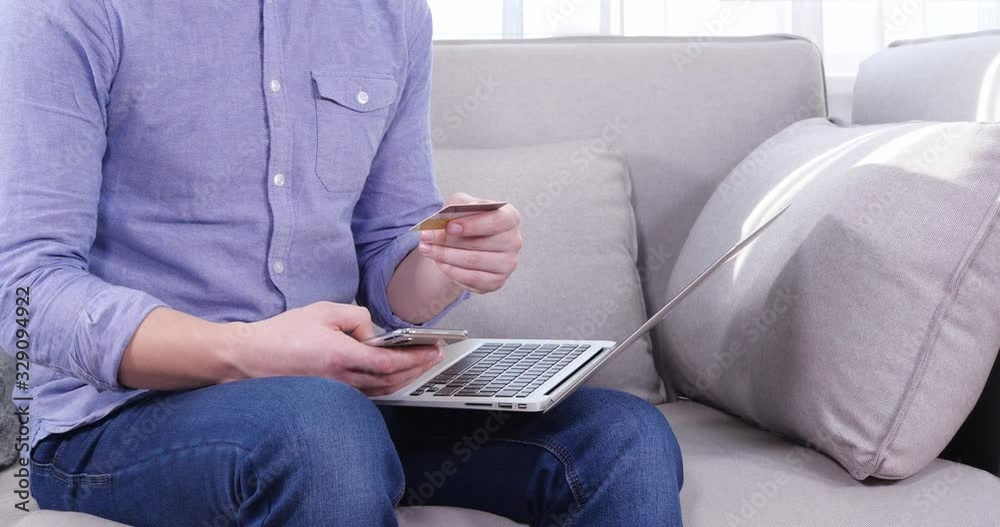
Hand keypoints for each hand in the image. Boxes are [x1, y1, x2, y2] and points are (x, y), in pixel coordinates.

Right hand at [236, 302, 444, 395]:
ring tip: (419, 363)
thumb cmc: (282, 334)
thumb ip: (356, 317)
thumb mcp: (322, 311)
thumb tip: (374, 331)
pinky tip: (393, 374)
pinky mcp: (330, 395)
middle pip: (392, 379)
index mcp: (342, 357)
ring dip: (404, 377)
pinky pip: (367, 393)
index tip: (433, 349)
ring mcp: (336, 391)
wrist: (250, 358)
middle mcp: (342, 379)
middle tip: (434, 356)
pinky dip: (386, 384)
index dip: (416, 357)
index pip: (390, 362)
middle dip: (418, 367)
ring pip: (381, 389)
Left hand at [417, 193, 522, 293]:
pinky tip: (439, 263)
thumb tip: (443, 221)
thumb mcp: (461, 205)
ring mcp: (508, 263)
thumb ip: (455, 207)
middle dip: (448, 241)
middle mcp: (514, 241)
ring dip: (444, 256)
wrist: (469, 243)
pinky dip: (452, 271)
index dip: (472, 225)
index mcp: (510, 218)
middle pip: (480, 244)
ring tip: (426, 249)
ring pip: (473, 262)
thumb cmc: (466, 220)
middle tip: (425, 237)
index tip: (449, 226)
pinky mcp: (497, 281)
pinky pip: (472, 279)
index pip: (496, 221)